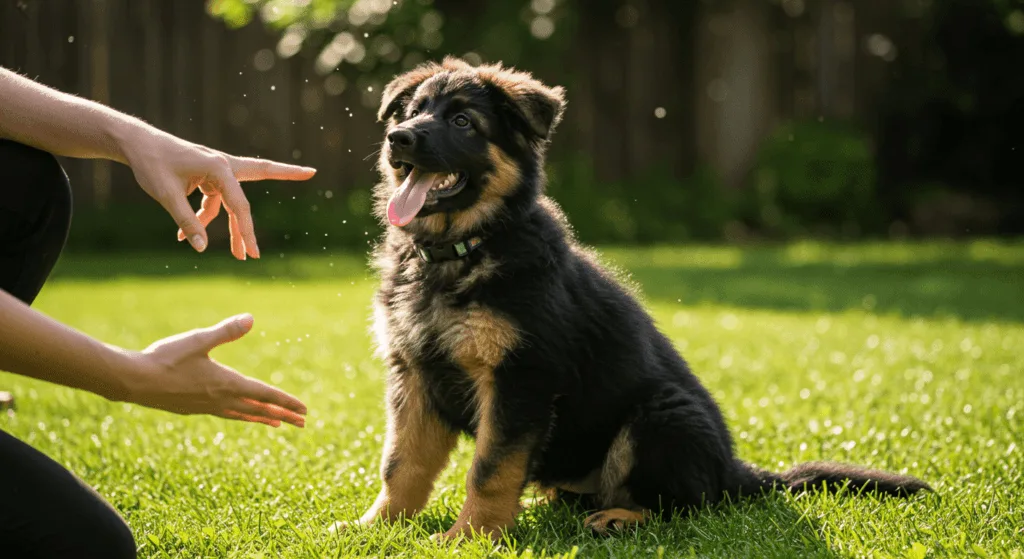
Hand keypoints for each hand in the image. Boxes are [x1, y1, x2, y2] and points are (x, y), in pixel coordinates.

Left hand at [121, 128, 315, 258]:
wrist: (135, 144)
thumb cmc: (152, 164)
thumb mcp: (167, 196)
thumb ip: (187, 222)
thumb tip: (201, 248)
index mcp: (218, 167)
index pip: (239, 205)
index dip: (246, 231)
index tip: (251, 254)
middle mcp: (222, 166)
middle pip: (262, 172)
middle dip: (286, 173)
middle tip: (312, 171)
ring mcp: (216, 171)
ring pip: (234, 201)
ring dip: (234, 227)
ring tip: (239, 256)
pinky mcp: (207, 177)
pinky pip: (214, 202)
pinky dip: (204, 219)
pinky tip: (186, 238)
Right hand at [122, 314, 306, 427]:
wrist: (133, 381)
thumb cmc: (165, 358)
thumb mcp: (198, 340)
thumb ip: (226, 331)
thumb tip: (251, 319)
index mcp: (227, 383)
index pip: (265, 394)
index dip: (286, 402)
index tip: (304, 411)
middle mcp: (221, 399)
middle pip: (259, 409)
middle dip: (283, 415)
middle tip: (303, 424)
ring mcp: (206, 407)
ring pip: (242, 414)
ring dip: (262, 417)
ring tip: (277, 423)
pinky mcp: (193, 409)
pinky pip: (225, 414)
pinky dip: (240, 415)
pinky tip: (237, 413)